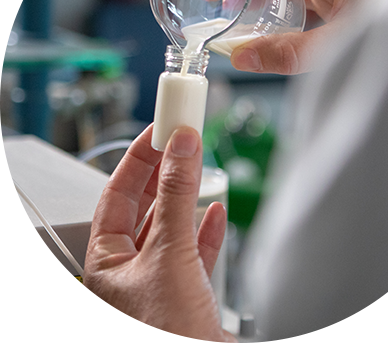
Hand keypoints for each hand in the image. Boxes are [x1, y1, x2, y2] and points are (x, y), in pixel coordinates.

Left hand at [84, 125, 235, 341]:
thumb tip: (181, 147)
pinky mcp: (189, 296)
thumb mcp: (168, 256)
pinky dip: (206, 228)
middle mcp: (129, 272)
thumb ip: (176, 197)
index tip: (157, 130)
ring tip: (198, 165)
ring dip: (187, 195)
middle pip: (144, 206)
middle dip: (163, 171)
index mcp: (106, 264)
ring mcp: (160, 284)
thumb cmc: (166, 336)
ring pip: (171, 226)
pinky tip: (216, 211)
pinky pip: (194, 252)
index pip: (116, 194)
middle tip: (181, 138)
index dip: (137, 158)